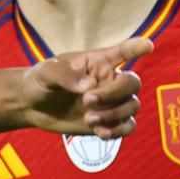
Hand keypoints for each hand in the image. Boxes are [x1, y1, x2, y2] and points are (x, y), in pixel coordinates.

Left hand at [22, 37, 152, 137]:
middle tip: (87, 100)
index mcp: (98, 62)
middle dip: (114, 94)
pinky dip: (118, 131)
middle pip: (132, 84)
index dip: (136, 47)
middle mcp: (109, 80)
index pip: (122, 52)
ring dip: (114, 115)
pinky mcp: (107, 121)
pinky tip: (101, 133)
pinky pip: (127, 126)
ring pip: (132, 106)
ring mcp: (111, 102)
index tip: (147, 45)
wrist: (32, 106)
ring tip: (88, 119)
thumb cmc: (40, 82)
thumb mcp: (47, 74)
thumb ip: (66, 76)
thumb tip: (90, 85)